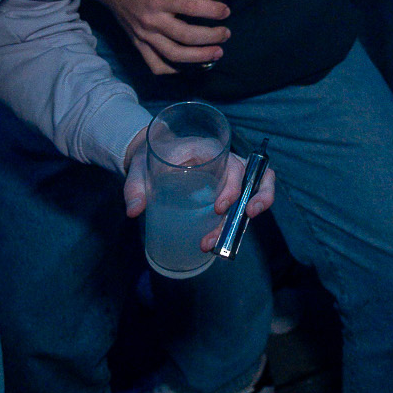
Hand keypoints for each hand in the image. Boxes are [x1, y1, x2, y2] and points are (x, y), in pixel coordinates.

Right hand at [86, 0, 229, 74]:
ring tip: (217, 53)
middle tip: (226, 34)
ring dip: (199, 57)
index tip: (226, 11)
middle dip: (211, 37)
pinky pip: (156, 64)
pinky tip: (190, 65)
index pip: (189, 6)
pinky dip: (174, 69)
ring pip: (174, 55)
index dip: (211, 10)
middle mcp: (150, 20)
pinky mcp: (137, 44)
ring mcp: (143, 36)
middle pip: (185, 36)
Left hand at [123, 131, 275, 249]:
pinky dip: (238, 220)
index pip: (233, 164)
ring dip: (249, 213)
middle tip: (246, 217)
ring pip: (254, 189)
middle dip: (258, 197)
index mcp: (208, 150)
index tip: (219, 208)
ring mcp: (227, 176)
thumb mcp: (139, 167)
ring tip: (226, 242)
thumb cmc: (151, 155)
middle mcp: (224, 161)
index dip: (233, 186)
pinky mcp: (224, 190)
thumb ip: (136, 186)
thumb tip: (134, 211)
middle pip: (254, 175)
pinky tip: (221, 239)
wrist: (151, 154)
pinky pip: (242, 201)